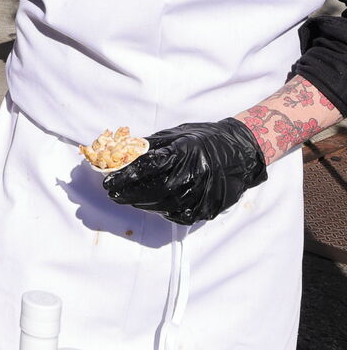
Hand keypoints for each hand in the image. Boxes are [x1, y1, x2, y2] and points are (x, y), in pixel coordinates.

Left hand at [102, 118, 266, 224]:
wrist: (241, 150)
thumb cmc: (205, 139)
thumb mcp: (176, 135)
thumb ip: (151, 147)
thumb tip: (123, 154)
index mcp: (184, 152)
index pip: (147, 167)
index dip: (125, 176)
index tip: (108, 182)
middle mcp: (195, 173)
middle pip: (154, 189)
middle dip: (129, 193)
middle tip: (114, 194)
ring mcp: (204, 192)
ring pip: (166, 205)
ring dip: (143, 204)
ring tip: (130, 199)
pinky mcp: (211, 206)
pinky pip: (182, 214)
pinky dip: (165, 212)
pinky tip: (156, 206)